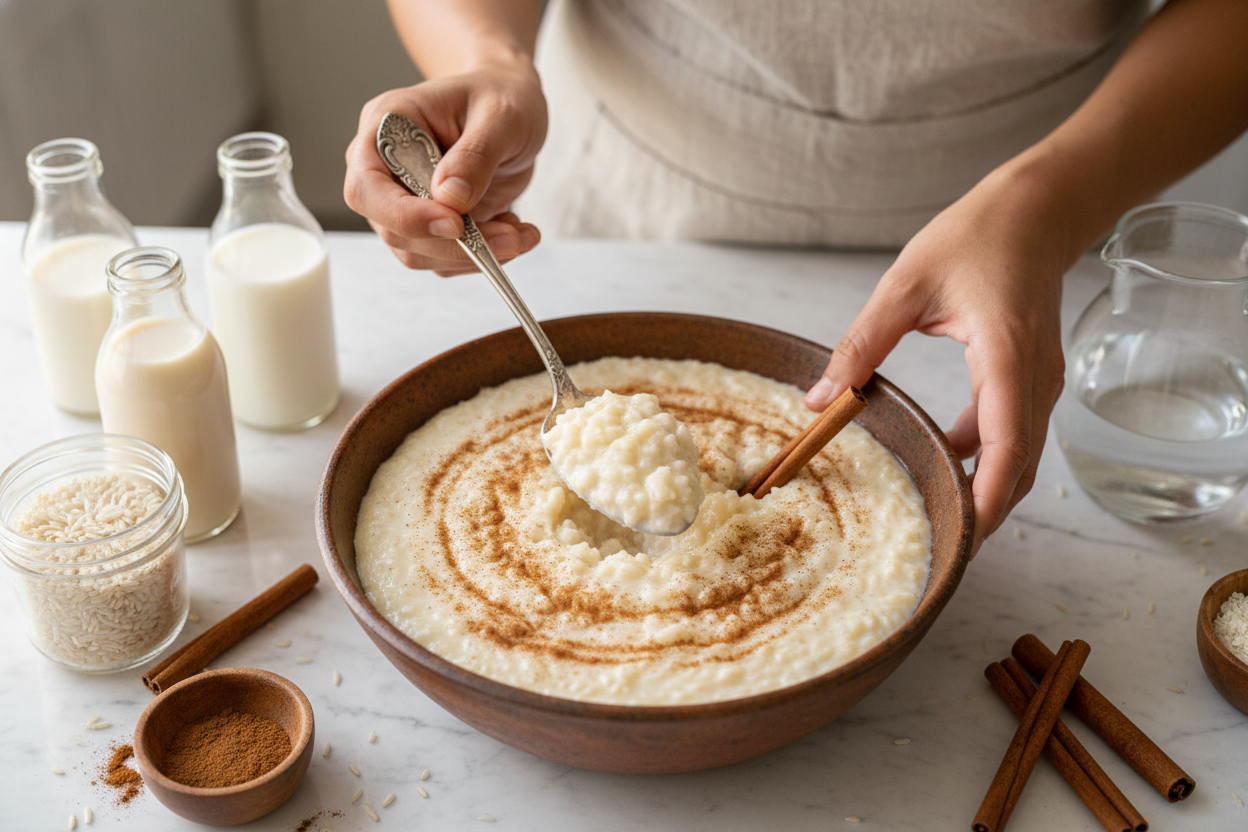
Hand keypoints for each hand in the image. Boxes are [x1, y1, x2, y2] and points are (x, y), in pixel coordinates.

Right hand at [343, 62, 547, 275]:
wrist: (511, 104)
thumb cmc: (499, 95)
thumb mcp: (500, 114)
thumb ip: (475, 154)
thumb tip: (451, 199)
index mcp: (386, 129)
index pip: (367, 187)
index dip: (404, 215)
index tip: (454, 224)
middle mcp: (387, 170)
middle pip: (394, 230)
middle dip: (453, 245)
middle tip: (509, 238)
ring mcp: (408, 201)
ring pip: (421, 253)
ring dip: (473, 256)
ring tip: (519, 235)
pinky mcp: (433, 224)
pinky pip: (447, 259)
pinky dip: (483, 257)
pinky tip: (515, 232)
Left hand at [804, 166, 1071, 555]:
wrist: (1037, 209)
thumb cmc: (976, 237)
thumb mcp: (905, 284)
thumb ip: (861, 344)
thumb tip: (819, 398)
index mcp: (1007, 358)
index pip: (1005, 449)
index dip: (985, 501)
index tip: (960, 541)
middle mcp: (1034, 379)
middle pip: (1019, 468)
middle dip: (984, 512)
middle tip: (942, 549)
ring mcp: (1040, 381)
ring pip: (1021, 456)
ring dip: (986, 487)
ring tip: (941, 515)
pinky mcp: (1033, 377)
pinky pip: (1014, 432)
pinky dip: (987, 457)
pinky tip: (947, 458)